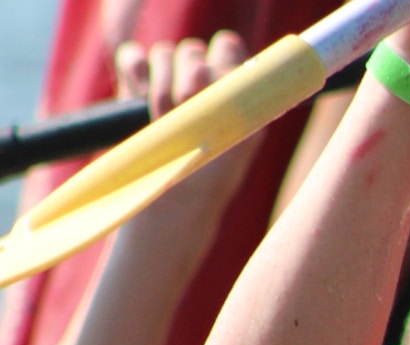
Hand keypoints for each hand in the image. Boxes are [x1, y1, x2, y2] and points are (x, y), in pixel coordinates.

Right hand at [112, 33, 260, 257]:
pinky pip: (133, 55)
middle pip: (192, 50)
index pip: (227, 46)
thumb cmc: (215, 170)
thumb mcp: (240, 137)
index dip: (221, 61)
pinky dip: (135, 67)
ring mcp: (166, 78)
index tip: (216, 89)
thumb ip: (235, 98)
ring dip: (162, 81)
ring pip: (164, 52)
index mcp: (232, 82)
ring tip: (162, 116)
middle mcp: (200, 75)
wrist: (175, 197)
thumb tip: (214, 69)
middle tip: (187, 108)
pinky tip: (137, 92)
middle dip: (189, 77)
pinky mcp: (134, 86)